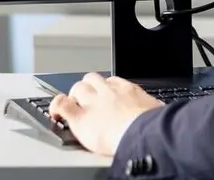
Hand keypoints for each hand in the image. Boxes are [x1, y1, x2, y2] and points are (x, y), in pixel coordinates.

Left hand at [49, 73, 163, 156]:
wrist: (140, 134)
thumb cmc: (152, 126)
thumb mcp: (157, 110)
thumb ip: (152, 108)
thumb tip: (158, 111)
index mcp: (127, 90)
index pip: (112, 81)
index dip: (106, 89)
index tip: (106, 96)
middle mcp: (108, 92)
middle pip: (92, 79)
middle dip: (88, 88)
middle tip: (88, 101)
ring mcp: (93, 102)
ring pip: (77, 88)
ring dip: (74, 96)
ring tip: (74, 106)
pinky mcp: (80, 117)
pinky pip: (62, 105)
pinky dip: (57, 106)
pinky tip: (56, 112)